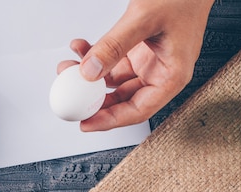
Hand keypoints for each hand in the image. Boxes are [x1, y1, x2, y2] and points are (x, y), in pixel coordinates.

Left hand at [58, 0, 213, 131]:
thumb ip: (115, 46)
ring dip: (90, 76)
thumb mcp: (144, 19)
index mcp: (172, 76)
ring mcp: (149, 63)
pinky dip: (95, 57)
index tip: (86, 123)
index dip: (110, 120)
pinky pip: (113, 62)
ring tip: (69, 67)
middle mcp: (161, 73)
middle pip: (123, 100)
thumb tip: (90, 71)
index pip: (138, 110)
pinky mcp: (139, 51)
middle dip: (94, 98)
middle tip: (71, 97)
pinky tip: (81, 49)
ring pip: (114, 81)